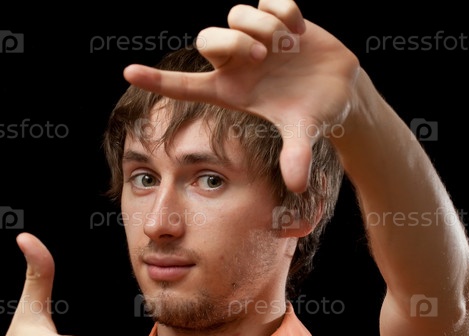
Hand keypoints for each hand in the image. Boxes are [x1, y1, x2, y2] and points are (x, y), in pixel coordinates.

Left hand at [122, 0, 359, 192]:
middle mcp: (238, 63)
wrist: (340, 89)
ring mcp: (256, 38)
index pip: (185, 85)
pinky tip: (300, 34)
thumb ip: (296, 154)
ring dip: (261, 26)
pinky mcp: (277, 19)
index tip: (128, 74)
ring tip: (286, 44)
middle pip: (207, 39)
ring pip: (236, 15)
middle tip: (260, 57)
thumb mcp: (303, 132)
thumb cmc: (312, 112)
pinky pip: (269, 2)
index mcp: (232, 90)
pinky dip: (285, 14)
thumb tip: (297, 185)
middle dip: (232, 42)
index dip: (157, 80)